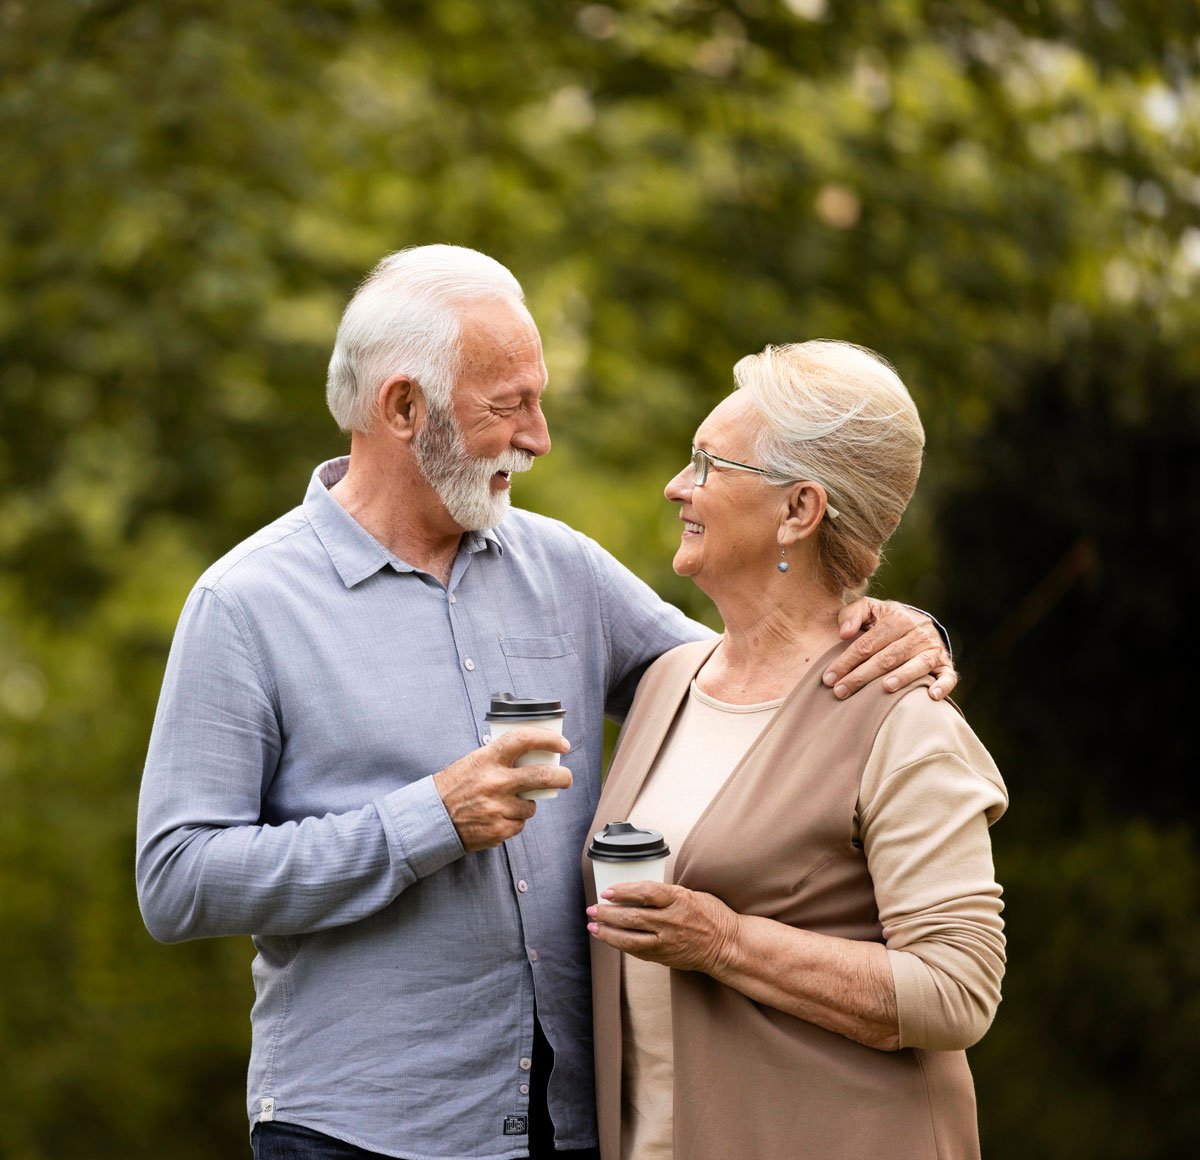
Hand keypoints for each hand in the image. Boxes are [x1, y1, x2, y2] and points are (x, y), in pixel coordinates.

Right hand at [433, 728, 570, 851]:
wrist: (431, 818)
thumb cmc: (454, 787)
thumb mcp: (474, 762)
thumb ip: (500, 759)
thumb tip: (533, 756)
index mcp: (488, 759)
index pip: (524, 740)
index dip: (548, 739)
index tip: (562, 744)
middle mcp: (495, 782)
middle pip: (542, 776)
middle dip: (562, 777)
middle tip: (566, 777)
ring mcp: (498, 808)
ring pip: (531, 806)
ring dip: (525, 805)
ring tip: (506, 803)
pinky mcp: (498, 830)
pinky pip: (519, 825)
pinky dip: (513, 822)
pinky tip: (497, 817)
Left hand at [586, 881, 739, 974]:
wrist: (726, 945)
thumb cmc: (710, 915)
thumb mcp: (691, 894)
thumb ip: (665, 894)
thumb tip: (636, 891)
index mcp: (679, 900)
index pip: (646, 892)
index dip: (624, 891)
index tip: (608, 891)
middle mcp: (671, 921)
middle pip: (632, 916)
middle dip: (608, 913)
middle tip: (592, 908)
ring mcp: (666, 941)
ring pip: (630, 938)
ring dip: (608, 932)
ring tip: (593, 926)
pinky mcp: (663, 956)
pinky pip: (637, 951)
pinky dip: (620, 944)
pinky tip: (610, 938)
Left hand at [825, 598, 955, 700]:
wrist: (918, 623)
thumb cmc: (884, 621)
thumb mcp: (869, 610)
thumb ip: (851, 615)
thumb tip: (843, 633)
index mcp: (896, 618)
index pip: (867, 643)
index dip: (846, 661)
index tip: (828, 678)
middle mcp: (917, 632)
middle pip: (887, 657)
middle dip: (862, 676)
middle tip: (841, 692)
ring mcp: (933, 648)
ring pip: (917, 665)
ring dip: (902, 677)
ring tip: (884, 689)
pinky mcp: (944, 663)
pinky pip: (947, 676)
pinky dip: (942, 686)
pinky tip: (930, 696)